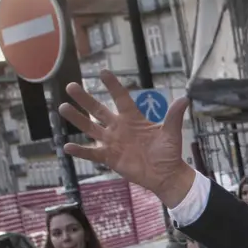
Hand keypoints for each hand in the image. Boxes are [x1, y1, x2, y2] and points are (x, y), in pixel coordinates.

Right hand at [58, 70, 195, 207]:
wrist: (165, 175)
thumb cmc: (169, 153)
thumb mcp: (171, 133)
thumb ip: (174, 116)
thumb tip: (185, 98)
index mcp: (133, 119)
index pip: (121, 98)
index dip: (112, 86)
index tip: (102, 72)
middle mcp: (119, 127)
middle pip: (98, 110)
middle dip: (84, 99)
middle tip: (71, 86)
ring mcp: (112, 142)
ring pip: (90, 128)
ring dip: (77, 119)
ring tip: (62, 107)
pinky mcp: (110, 158)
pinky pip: (92, 153)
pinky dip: (81, 151)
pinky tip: (67, 146)